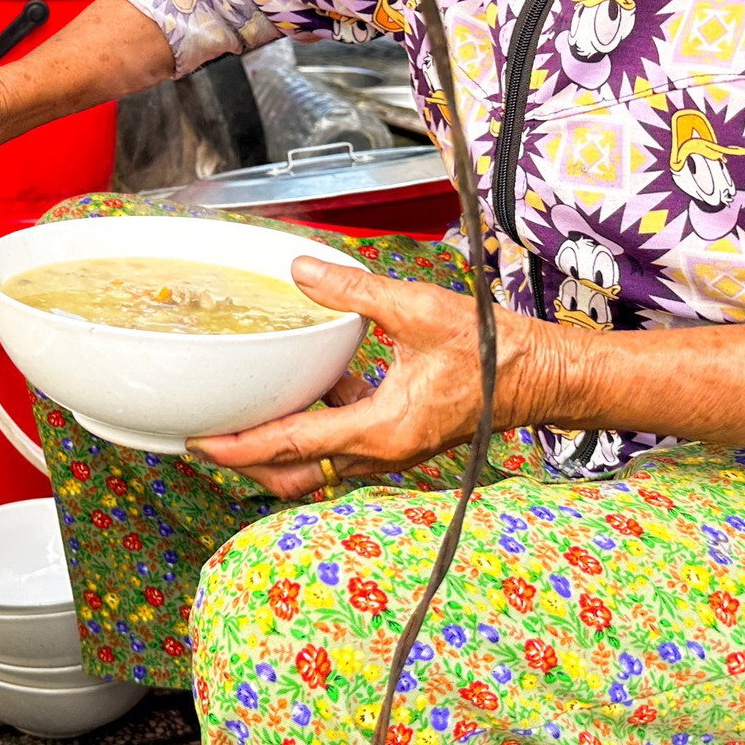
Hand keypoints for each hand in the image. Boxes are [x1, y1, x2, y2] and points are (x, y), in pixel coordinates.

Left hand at [188, 256, 565, 498]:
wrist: (542, 376)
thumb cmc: (493, 351)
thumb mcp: (418, 310)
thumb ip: (355, 293)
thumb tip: (301, 269)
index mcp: (381, 430)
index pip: (293, 447)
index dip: (241, 446)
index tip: (202, 441)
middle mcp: (381, 452)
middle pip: (295, 474)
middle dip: (247, 462)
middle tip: (206, 437)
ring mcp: (391, 450)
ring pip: (317, 467)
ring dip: (277, 449)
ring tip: (240, 417)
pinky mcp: (398, 439)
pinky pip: (341, 446)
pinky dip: (313, 428)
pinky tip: (308, 385)